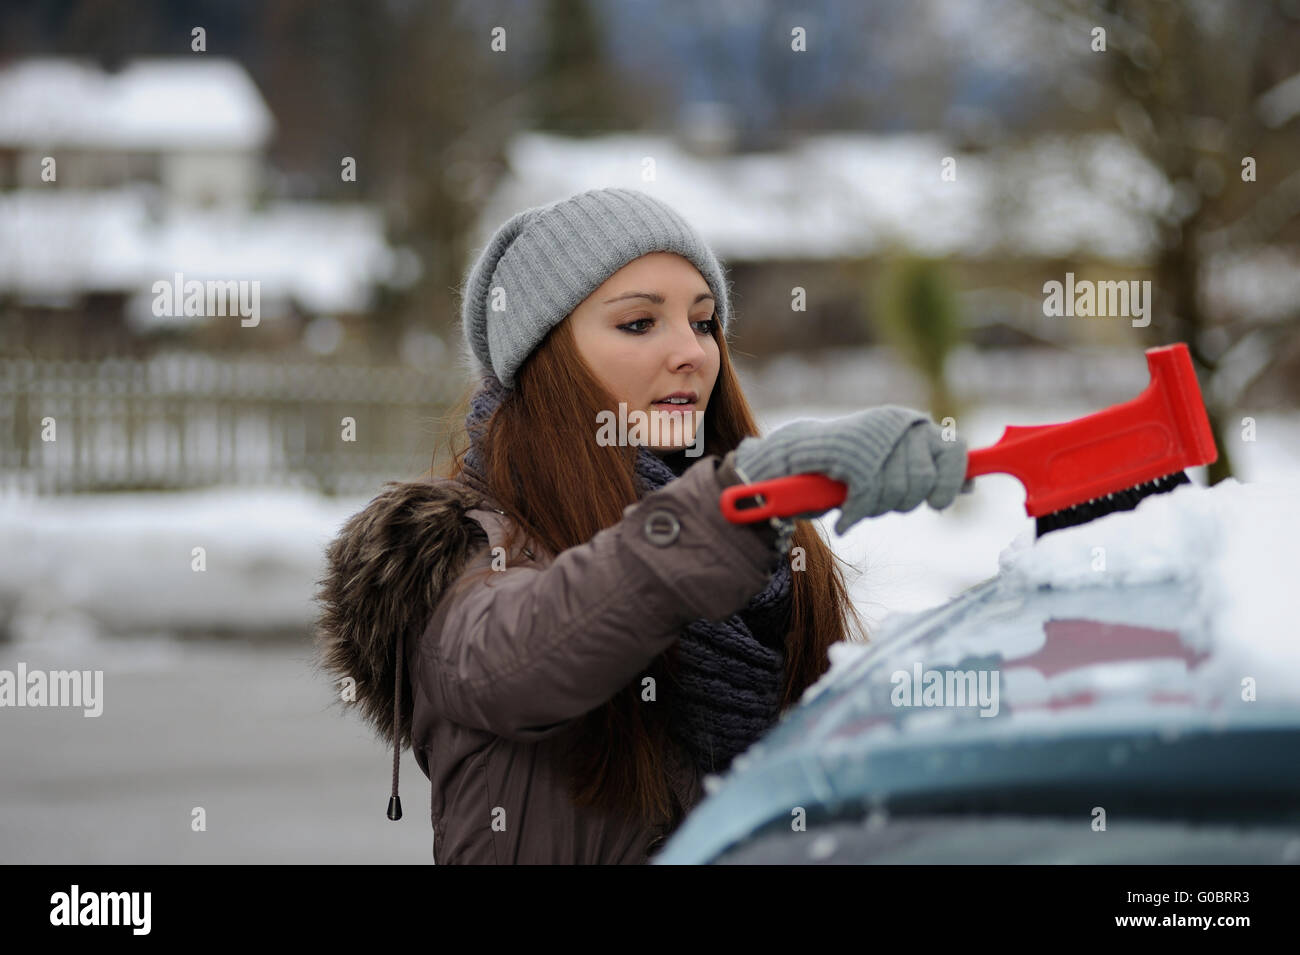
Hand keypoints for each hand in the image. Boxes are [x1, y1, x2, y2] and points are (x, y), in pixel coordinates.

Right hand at [733, 406, 967, 534]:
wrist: (793, 457)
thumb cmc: (845, 464)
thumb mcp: (896, 466)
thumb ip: (930, 472)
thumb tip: (972, 485)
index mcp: (913, 425)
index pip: (955, 451)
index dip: (953, 481)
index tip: (940, 501)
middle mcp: (900, 425)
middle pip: (925, 482)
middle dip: (903, 500)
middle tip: (878, 498)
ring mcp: (878, 437)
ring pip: (899, 491)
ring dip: (877, 505)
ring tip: (858, 496)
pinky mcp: (855, 454)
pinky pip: (868, 497)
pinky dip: (854, 512)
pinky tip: (844, 514)